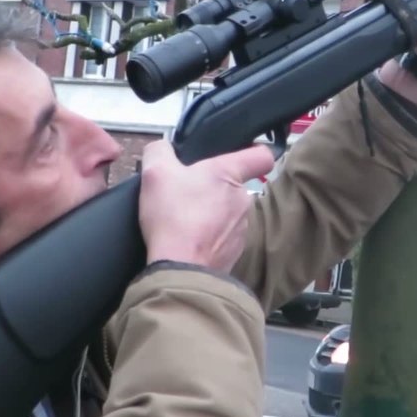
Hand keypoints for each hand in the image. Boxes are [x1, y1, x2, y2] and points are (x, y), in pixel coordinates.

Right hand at [138, 140, 274, 271]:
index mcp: (229, 174)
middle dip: (212, 189)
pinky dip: (208, 238)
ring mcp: (241, 229)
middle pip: (232, 186)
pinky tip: (188, 241)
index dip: (253, 151)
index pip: (260, 156)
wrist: (180, 268)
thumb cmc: (173, 216)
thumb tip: (162, 148)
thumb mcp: (155, 172)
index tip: (239, 154)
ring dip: (209, 215)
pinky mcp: (234, 252)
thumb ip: (160, 151)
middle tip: (185, 195)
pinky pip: (222, 238)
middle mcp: (242, 200)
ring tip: (183, 221)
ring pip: (227, 214)